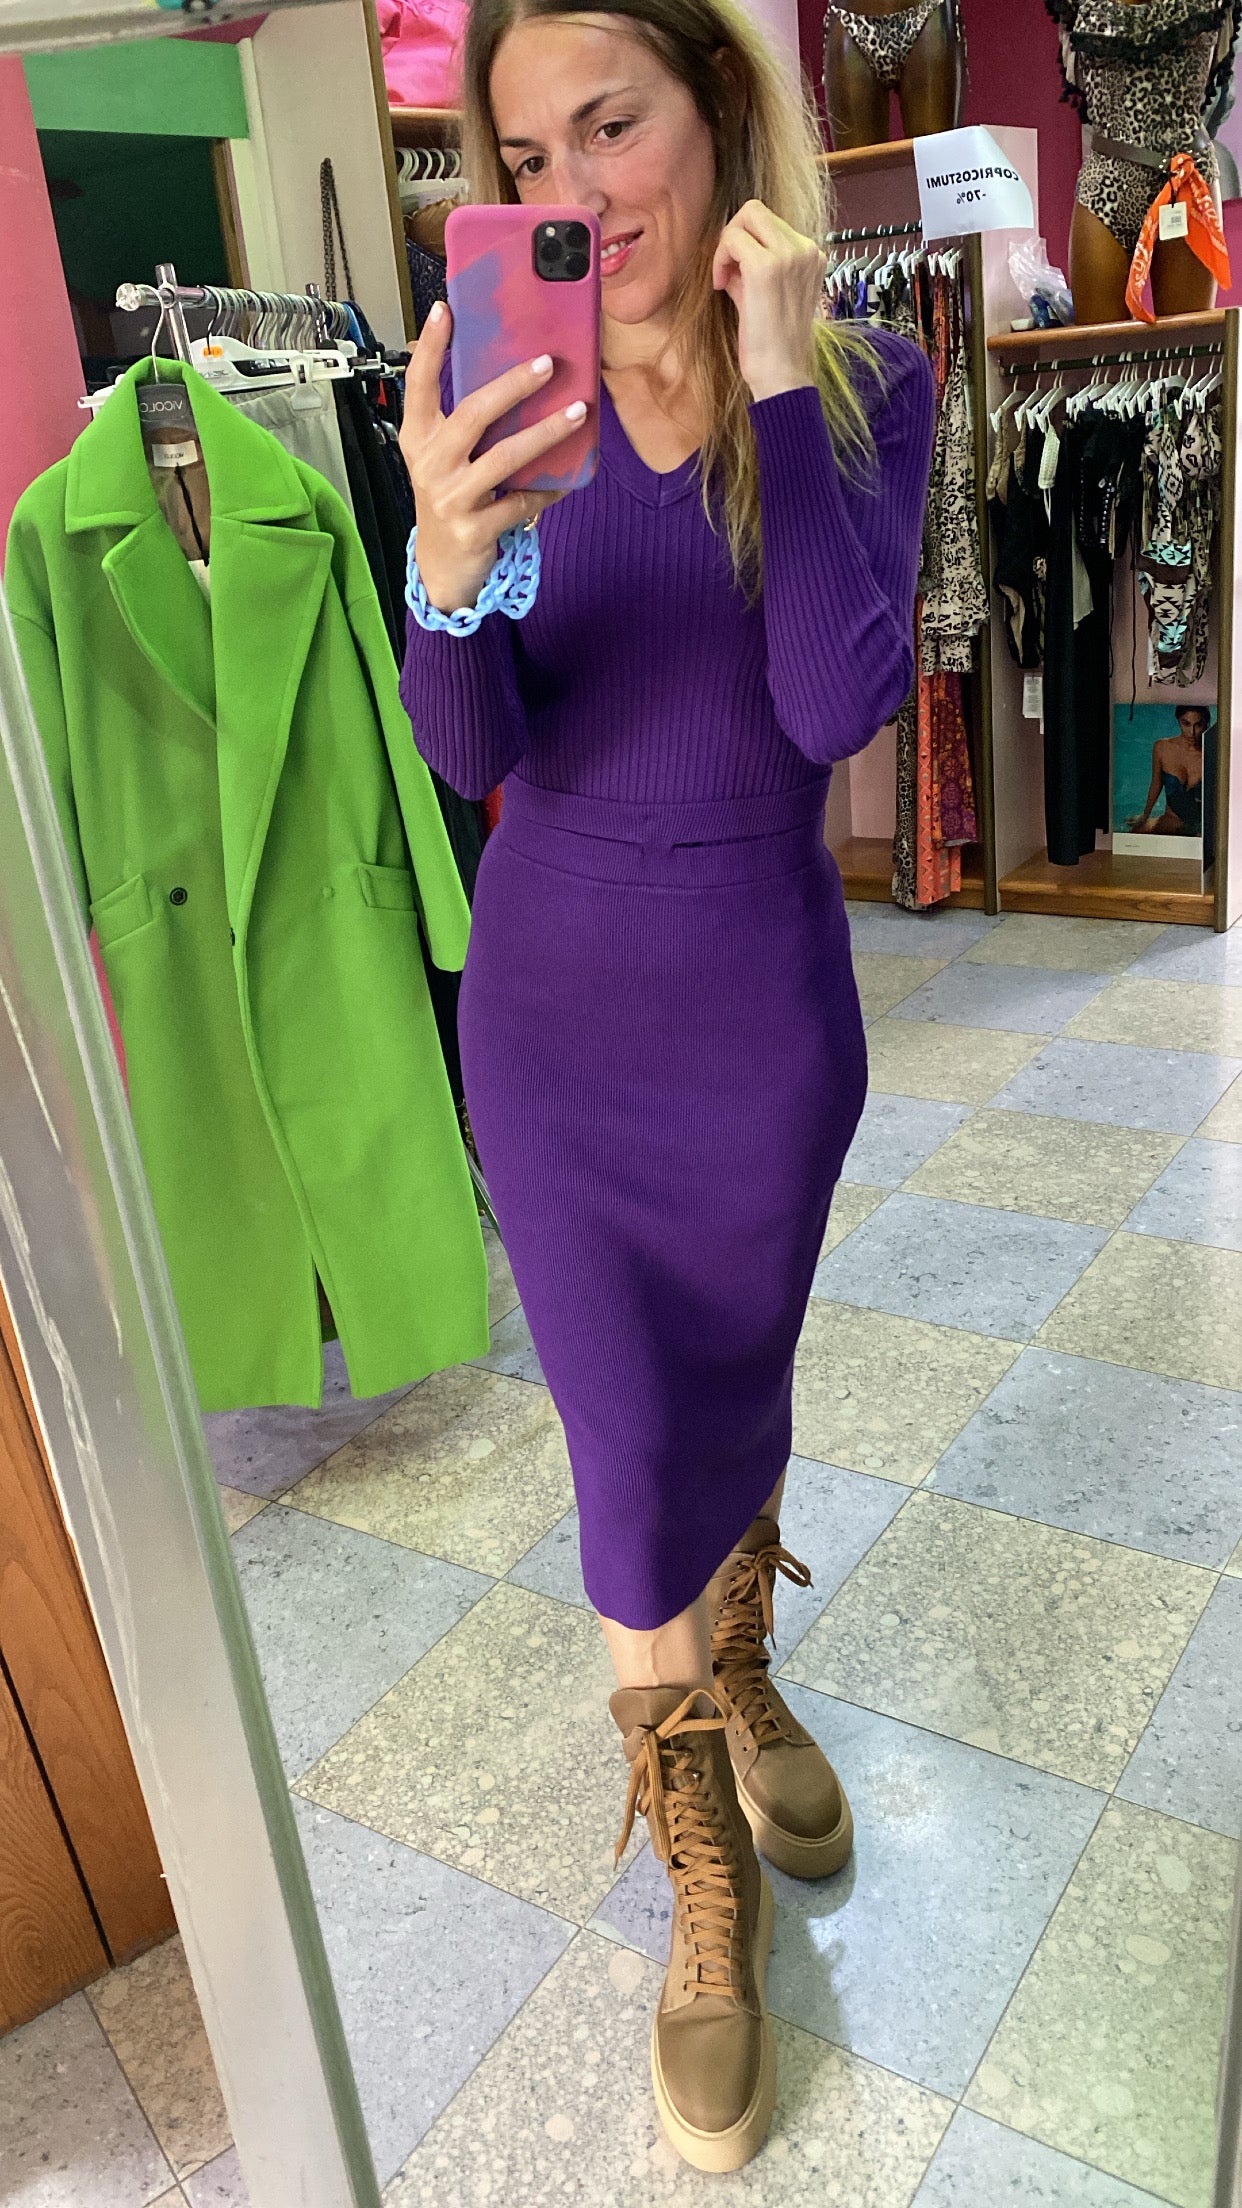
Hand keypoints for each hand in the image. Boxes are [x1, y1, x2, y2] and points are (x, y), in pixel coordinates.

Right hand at [399, 302, 586, 612]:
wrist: (441, 568)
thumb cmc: (450, 500)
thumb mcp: (443, 458)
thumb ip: (462, 423)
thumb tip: (512, 377)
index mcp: (418, 438)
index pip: (418, 384)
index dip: (431, 347)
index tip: (445, 310)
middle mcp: (429, 464)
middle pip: (473, 414)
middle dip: (513, 385)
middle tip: (548, 364)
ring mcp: (450, 498)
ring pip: (504, 457)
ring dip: (546, 432)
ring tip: (579, 411)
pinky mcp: (474, 529)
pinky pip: (521, 502)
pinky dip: (547, 489)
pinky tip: (568, 478)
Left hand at [711, 200, 825, 403]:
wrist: (782, 376)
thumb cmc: (773, 344)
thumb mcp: (767, 295)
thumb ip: (753, 268)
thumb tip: (731, 251)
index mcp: (812, 256)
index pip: (770, 223)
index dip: (745, 243)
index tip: (737, 275)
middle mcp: (806, 249)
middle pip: (756, 210)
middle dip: (733, 235)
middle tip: (726, 272)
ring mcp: (790, 255)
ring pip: (746, 216)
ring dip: (726, 246)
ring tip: (725, 282)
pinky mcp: (767, 267)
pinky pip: (732, 239)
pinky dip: (720, 258)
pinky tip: (720, 286)